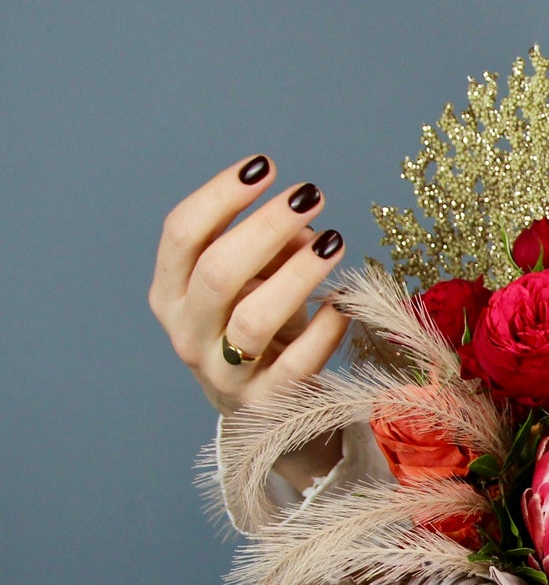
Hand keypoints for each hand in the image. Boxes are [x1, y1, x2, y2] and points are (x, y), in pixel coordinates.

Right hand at [149, 153, 351, 486]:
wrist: (266, 417)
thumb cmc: (260, 334)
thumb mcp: (255, 287)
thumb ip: (272, 252)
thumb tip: (305, 226)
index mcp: (169, 294)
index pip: (181, 234)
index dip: (221, 195)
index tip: (265, 166)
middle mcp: (187, 334)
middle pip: (217, 271)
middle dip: (265, 226)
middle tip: (310, 195)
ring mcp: (224, 374)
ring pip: (253, 318)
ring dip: (296, 274)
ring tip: (333, 240)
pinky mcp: (267, 405)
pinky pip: (298, 363)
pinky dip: (324, 330)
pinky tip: (342, 303)